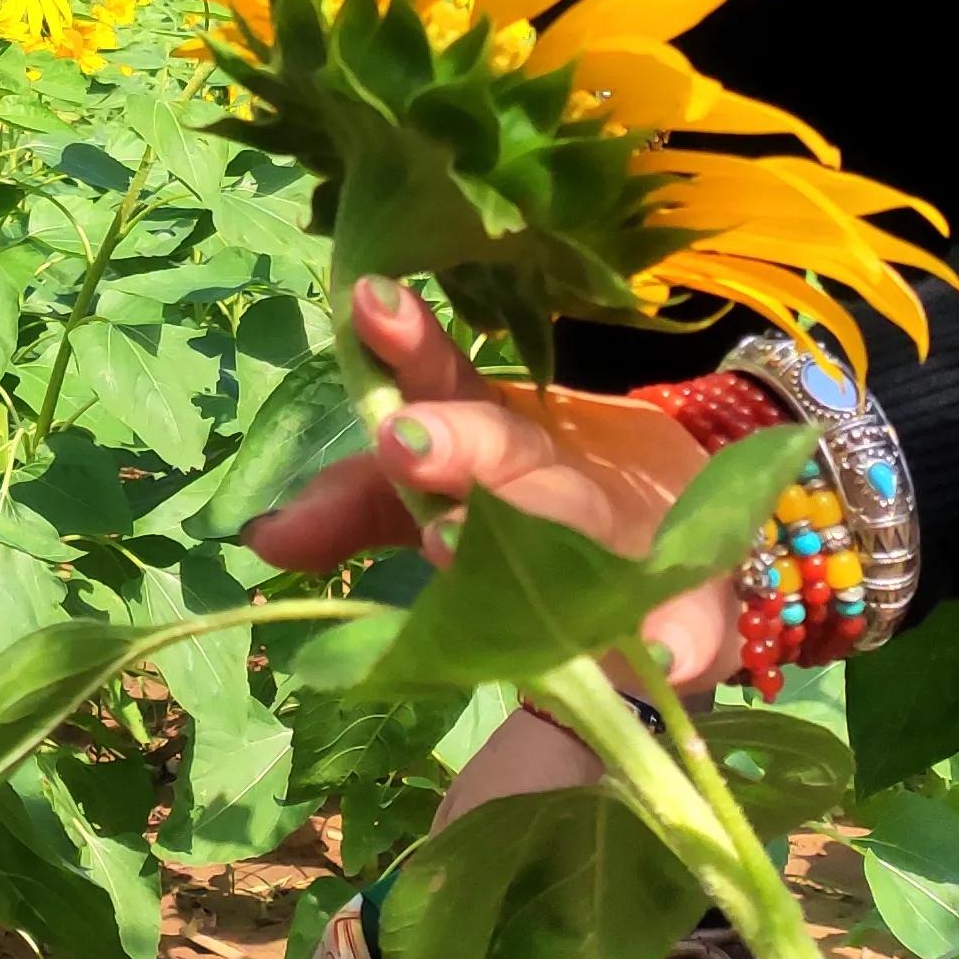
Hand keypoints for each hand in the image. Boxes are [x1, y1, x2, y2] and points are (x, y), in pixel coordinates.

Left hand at [249, 276, 742, 705]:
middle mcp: (563, 474)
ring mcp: (635, 535)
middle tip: (401, 440)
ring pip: (586, 527)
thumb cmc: (541, 512)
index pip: (445, 382)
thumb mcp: (443, 500)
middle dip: (459, 445)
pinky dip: (683, 637)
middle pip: (512, 452)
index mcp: (499, 436)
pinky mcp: (697, 601)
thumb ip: (358, 509)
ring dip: (535, 527)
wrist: (685, 550)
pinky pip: (694, 621)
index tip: (368, 304)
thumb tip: (260, 535)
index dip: (408, 346)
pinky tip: (661, 654)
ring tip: (464, 540)